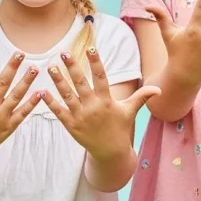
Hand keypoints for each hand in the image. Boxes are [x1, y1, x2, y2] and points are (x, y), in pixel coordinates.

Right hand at [0, 47, 41, 162]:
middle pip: (3, 84)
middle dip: (12, 67)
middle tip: (20, 53)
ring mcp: (1, 118)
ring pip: (16, 97)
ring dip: (26, 82)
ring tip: (34, 68)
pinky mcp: (9, 127)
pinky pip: (22, 113)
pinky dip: (32, 103)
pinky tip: (41, 92)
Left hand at [42, 48, 159, 160]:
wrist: (110, 153)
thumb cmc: (120, 128)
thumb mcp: (130, 112)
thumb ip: (141, 97)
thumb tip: (159, 89)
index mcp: (106, 101)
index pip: (101, 77)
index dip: (96, 62)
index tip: (90, 48)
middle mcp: (93, 107)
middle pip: (80, 84)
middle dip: (72, 67)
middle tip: (64, 52)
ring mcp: (81, 116)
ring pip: (67, 95)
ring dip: (58, 81)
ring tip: (50, 67)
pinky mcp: (71, 125)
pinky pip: (59, 111)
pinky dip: (50, 102)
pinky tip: (41, 91)